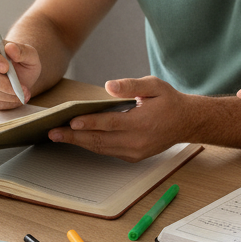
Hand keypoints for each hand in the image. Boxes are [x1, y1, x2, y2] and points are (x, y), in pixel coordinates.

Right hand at [0, 36, 41, 109]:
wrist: (22, 74)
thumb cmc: (23, 61)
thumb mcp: (30, 54)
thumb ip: (23, 50)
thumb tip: (11, 48)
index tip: (6, 68)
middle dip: (2, 83)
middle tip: (21, 88)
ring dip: (6, 95)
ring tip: (23, 94)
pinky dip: (4, 103)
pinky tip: (16, 99)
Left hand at [48, 76, 189, 160]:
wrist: (186, 122)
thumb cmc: (168, 101)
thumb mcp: (154, 86)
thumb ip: (131, 86)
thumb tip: (109, 86)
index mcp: (142, 122)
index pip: (110, 123)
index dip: (89, 123)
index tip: (71, 122)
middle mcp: (137, 140)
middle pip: (100, 140)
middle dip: (74, 136)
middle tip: (53, 132)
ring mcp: (135, 151)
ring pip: (102, 148)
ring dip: (80, 143)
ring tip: (60, 136)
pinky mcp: (134, 156)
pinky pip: (109, 152)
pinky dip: (93, 146)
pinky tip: (79, 139)